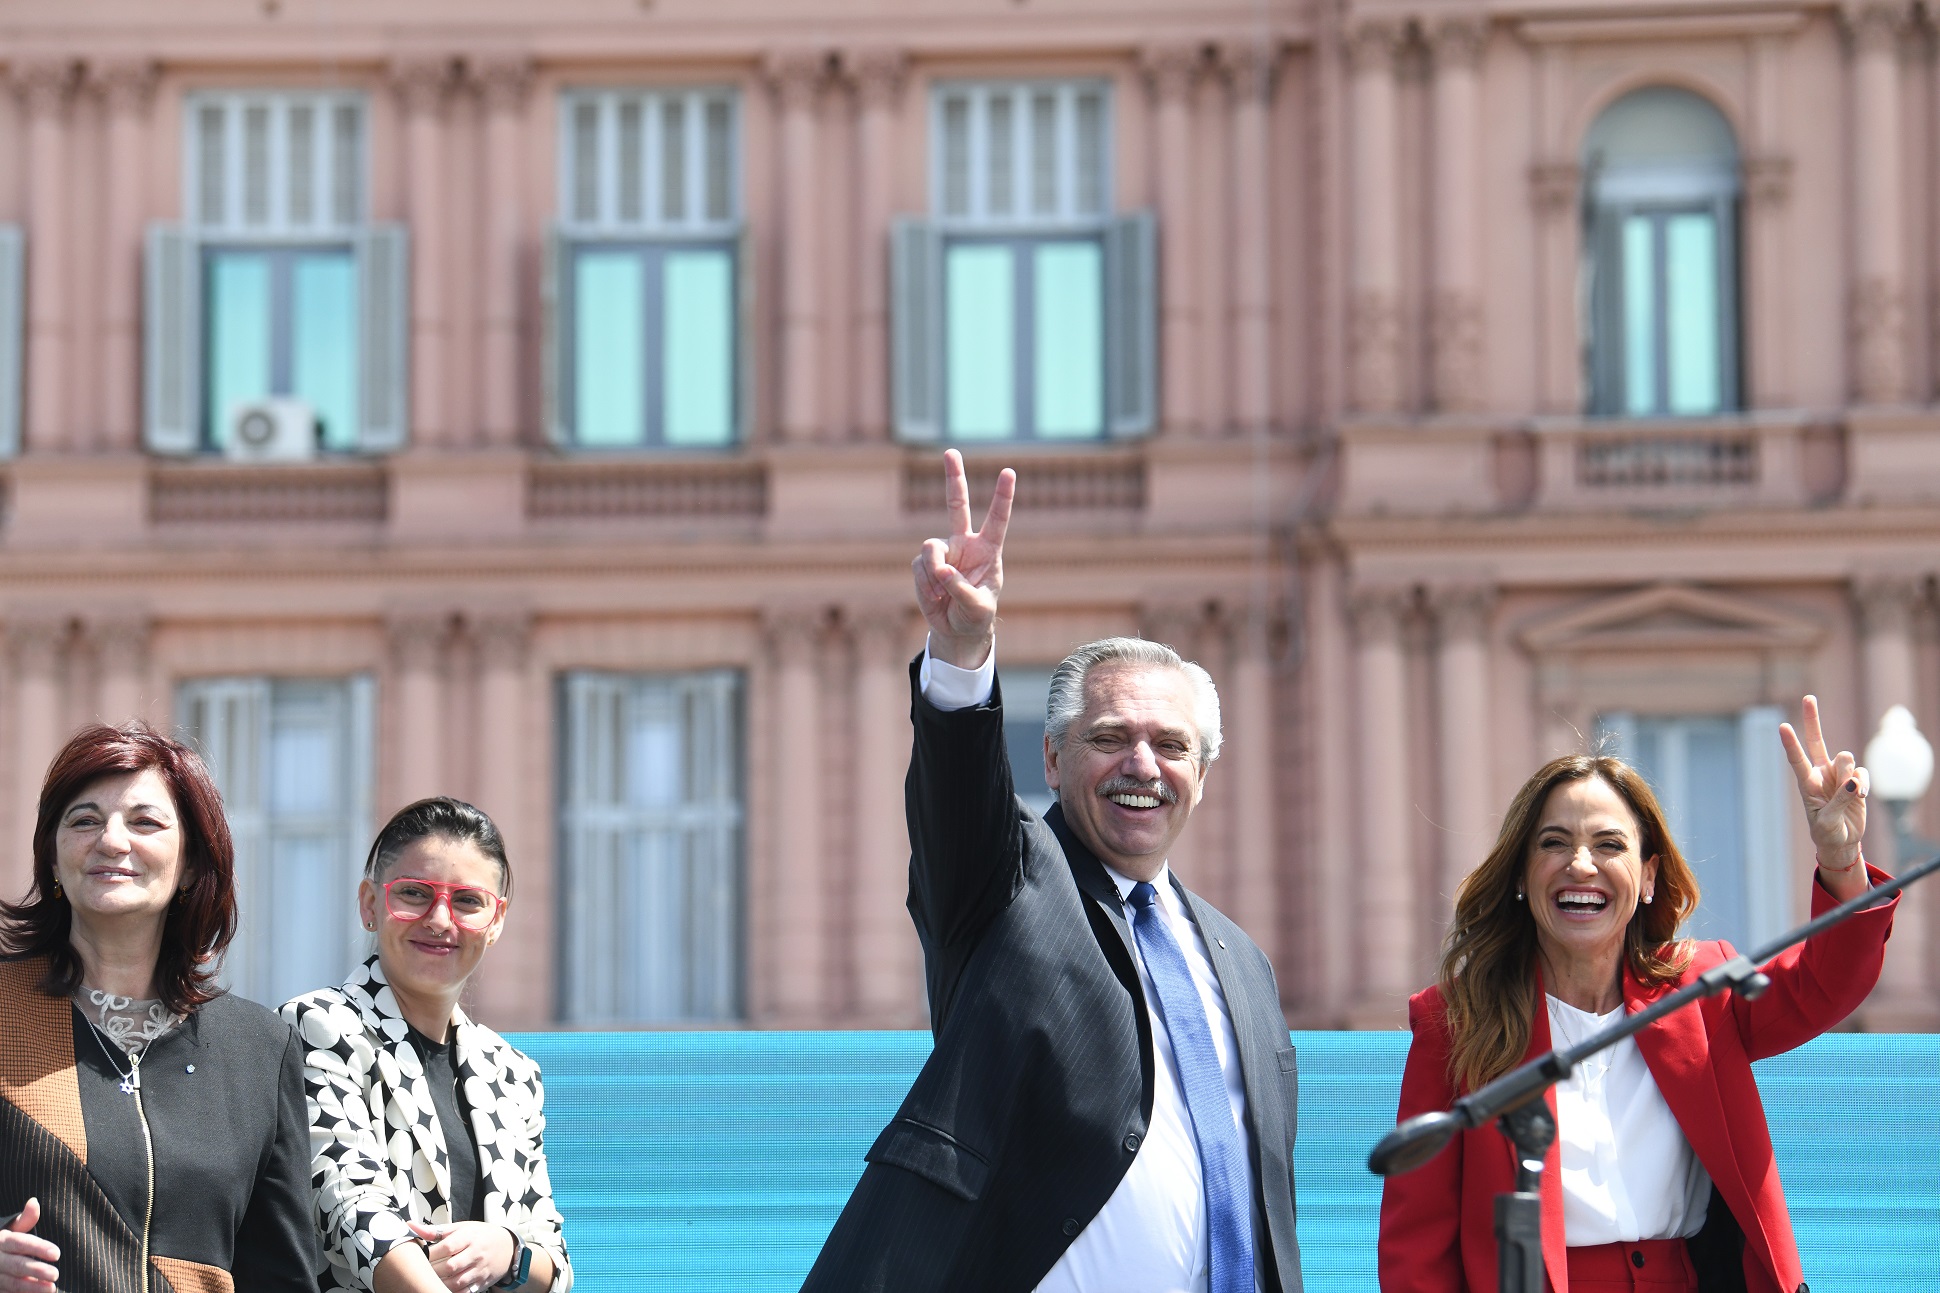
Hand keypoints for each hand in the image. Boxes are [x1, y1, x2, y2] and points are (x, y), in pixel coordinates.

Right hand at [0, 1198, 59, 1292]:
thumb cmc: (4, 1242)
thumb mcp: (11, 1228)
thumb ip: (24, 1219)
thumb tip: (34, 1202)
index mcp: (1, 1241)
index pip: (20, 1243)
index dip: (38, 1248)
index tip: (57, 1254)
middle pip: (16, 1265)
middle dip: (36, 1270)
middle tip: (55, 1274)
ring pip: (12, 1283)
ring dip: (31, 1288)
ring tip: (51, 1289)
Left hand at [408, 1220, 512, 1292]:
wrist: (507, 1247)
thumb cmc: (479, 1235)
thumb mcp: (461, 1227)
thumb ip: (436, 1231)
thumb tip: (410, 1226)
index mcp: (469, 1237)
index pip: (447, 1247)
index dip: (430, 1254)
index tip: (419, 1257)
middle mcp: (476, 1254)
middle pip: (450, 1266)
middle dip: (432, 1271)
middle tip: (420, 1272)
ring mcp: (480, 1270)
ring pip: (456, 1282)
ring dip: (440, 1283)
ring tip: (428, 1281)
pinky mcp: (482, 1283)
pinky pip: (465, 1292)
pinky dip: (452, 1292)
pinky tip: (442, 1288)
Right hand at [912, 449, 1014, 669]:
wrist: (957, 629)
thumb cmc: (976, 615)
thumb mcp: (978, 607)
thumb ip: (961, 588)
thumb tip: (939, 568)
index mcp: (988, 550)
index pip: (997, 519)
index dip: (1002, 496)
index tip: (1009, 471)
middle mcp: (964, 544)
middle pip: (957, 504)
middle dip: (953, 477)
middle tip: (950, 451)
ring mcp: (943, 553)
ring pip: (930, 550)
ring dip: (934, 573)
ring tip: (943, 594)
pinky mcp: (924, 565)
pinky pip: (919, 568)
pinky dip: (925, 585)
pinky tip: (935, 597)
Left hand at [1779, 695, 1869, 897]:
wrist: (1842, 840)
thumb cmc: (1826, 832)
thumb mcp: (1827, 821)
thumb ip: (1839, 801)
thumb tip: (1854, 782)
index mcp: (1806, 782)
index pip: (1797, 759)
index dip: (1791, 743)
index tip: (1782, 726)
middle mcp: (1821, 773)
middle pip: (1817, 740)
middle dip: (1812, 718)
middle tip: (1808, 697)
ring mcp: (1839, 775)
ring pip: (1847, 760)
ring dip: (1850, 776)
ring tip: (1851, 795)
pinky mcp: (1857, 781)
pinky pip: (1863, 774)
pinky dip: (1864, 785)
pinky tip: (1861, 797)